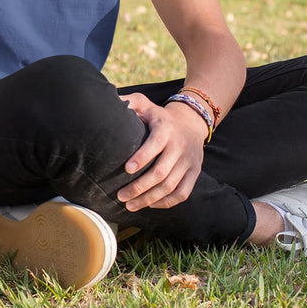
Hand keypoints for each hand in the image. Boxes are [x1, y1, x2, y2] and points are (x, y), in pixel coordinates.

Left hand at [116, 92, 206, 211]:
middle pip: (161, 172)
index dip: (142, 157)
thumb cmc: (159, 116)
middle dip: (139, 187)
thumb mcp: (145, 104)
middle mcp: (180, 146)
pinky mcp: (195, 172)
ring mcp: (189, 161)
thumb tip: (111, 103)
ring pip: (170, 186)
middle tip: (120, 195)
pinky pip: (183, 193)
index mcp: (166, 128)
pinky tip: (150, 204)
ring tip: (130, 205)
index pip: (155, 144)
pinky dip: (166, 203)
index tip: (126, 169)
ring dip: (149, 199)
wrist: (191, 122)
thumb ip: (129, 102)